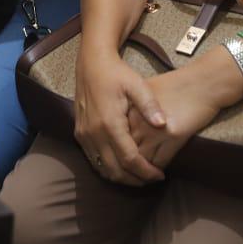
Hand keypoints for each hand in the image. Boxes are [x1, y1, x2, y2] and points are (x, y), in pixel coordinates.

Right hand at [73, 52, 165, 185]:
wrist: (91, 63)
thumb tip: (163, 124)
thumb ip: (150, 105)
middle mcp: (94, 134)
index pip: (129, 159)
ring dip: (121, 177)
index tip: (160, 175)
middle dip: (135, 180)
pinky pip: (93, 160)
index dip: (146, 172)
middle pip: (115, 171)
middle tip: (151, 179)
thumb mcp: (137, 84)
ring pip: (102, 169)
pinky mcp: (79, 134)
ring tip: (139, 176)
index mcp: (109, 123)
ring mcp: (84, 135)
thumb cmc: (117, 73)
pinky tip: (122, 165)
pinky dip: (108, 168)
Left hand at [127, 64, 227, 171]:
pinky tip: (159, 169)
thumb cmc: (176, 87)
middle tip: (132, 174)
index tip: (121, 161)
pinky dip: (158, 169)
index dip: (119, 153)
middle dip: (129, 165)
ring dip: (143, 171)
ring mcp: (155, 130)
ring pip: (142, 161)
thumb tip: (121, 132)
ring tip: (145, 176)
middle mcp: (139, 121)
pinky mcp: (173, 137)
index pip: (117, 139)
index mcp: (130, 110)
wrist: (202, 83)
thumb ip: (133, 112)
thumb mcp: (147, 94)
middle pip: (126, 152)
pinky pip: (160, 162)